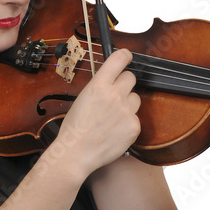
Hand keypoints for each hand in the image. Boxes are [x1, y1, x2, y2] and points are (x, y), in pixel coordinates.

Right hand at [52, 48, 141, 177]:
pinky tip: (115, 131)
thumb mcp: (82, 99)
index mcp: (98, 86)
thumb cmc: (74, 129)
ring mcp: (126, 111)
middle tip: (116, 95)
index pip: (118, 60)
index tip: (127, 56)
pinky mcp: (133, 126)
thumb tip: (110, 81)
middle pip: (131, 78)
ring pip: (135, 98)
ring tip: (113, 117)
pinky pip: (135, 118)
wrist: (76, 153)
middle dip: (124, 84)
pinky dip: (127, 123)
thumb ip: (99, 88)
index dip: (125, 55)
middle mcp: (114, 95)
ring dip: (127, 104)